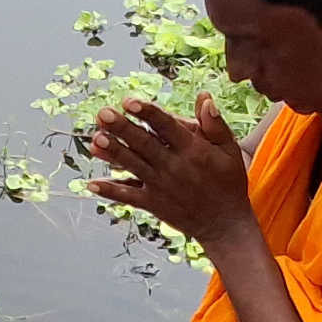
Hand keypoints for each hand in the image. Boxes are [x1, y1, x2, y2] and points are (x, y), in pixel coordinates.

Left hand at [87, 96, 257, 250]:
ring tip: (95, 139)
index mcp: (192, 150)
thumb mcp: (229, 151)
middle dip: (122, 128)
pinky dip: (111, 191)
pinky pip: (129, 196)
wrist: (225, 225)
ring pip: (133, 165)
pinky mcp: (153, 204)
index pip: (166, 126)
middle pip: (144, 144)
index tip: (129, 101)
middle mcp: (173, 166)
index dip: (147, 113)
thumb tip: (204, 96)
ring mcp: (160, 186)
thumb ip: (215, 124)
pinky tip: (92, 184)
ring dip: (113, 153)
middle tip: (103, 113)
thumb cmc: (229, 183)